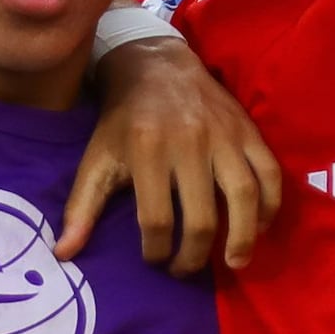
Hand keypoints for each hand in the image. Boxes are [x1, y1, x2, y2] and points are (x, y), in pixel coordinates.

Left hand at [69, 32, 285, 272]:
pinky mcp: (248, 130)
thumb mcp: (96, 158)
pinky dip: (270, 206)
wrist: (156, 65)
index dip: (156, 251)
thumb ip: (82, 207)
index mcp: (147, 149)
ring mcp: (224, 135)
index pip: (157, 219)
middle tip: (186, 268)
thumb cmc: (123, 120)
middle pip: (201, 218)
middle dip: (194, 256)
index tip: (155, 259)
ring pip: (244, 197)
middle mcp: (189, 142)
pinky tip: (260, 227)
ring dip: (242, 239)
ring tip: (234, 263)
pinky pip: (270, 174)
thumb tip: (63, 254)